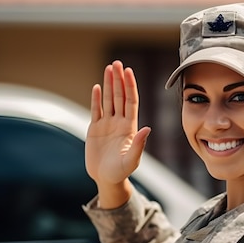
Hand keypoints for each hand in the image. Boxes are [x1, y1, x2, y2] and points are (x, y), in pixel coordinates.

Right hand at [85, 60, 150, 204]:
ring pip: (108, 100)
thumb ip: (139, 144)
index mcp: (130, 127)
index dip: (130, 86)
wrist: (106, 179)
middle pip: (119, 96)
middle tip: (117, 63)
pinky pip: (96, 110)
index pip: (131, 101)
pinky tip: (96, 86)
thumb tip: (148, 128)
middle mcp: (119, 122)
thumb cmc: (121, 172)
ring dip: (108, 84)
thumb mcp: (132, 160)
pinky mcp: (95, 129)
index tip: (129, 71)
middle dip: (119, 79)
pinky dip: (96, 98)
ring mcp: (107, 124)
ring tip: (109, 68)